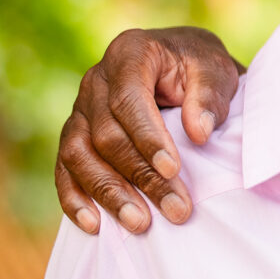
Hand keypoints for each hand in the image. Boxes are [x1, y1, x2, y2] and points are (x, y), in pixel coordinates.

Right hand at [55, 27, 242, 234]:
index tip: (173, 170)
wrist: (183, 68)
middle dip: (140, 176)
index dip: (148, 137)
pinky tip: (93, 225)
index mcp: (129, 54)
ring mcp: (79, 109)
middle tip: (176, 210)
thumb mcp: (215, 70)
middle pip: (106, 134)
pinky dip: (74, 198)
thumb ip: (209, 95)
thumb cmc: (200, 68)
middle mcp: (95, 80)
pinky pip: (64, 168)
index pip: (129, 100)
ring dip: (108, 193)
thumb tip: (199, 131)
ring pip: (79, 154)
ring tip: (139, 224)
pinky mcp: (74, 135)